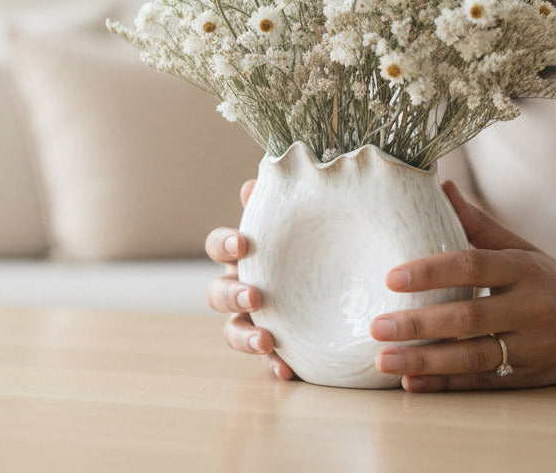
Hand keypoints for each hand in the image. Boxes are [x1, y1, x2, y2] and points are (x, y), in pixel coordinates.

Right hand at [205, 180, 297, 380]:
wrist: (339, 280)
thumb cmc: (308, 243)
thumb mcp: (299, 223)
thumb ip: (280, 206)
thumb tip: (254, 185)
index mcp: (242, 256)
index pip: (218, 246)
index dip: (224, 244)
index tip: (242, 244)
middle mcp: (239, 287)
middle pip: (216, 293)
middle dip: (232, 295)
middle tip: (256, 296)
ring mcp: (252, 319)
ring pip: (233, 331)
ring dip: (245, 336)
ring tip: (267, 341)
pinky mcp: (274, 346)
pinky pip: (266, 360)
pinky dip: (273, 365)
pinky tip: (287, 369)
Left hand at [370, 181, 555, 390]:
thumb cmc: (551, 278)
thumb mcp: (521, 248)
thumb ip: (477, 223)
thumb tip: (441, 186)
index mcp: (525, 268)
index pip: (473, 266)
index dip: (431, 271)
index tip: (391, 277)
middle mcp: (531, 308)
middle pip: (468, 317)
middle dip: (419, 323)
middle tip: (376, 326)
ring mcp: (533, 348)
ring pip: (473, 357)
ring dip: (425, 361)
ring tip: (384, 361)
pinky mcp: (531, 379)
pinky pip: (483, 383)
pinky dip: (447, 384)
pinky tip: (413, 383)